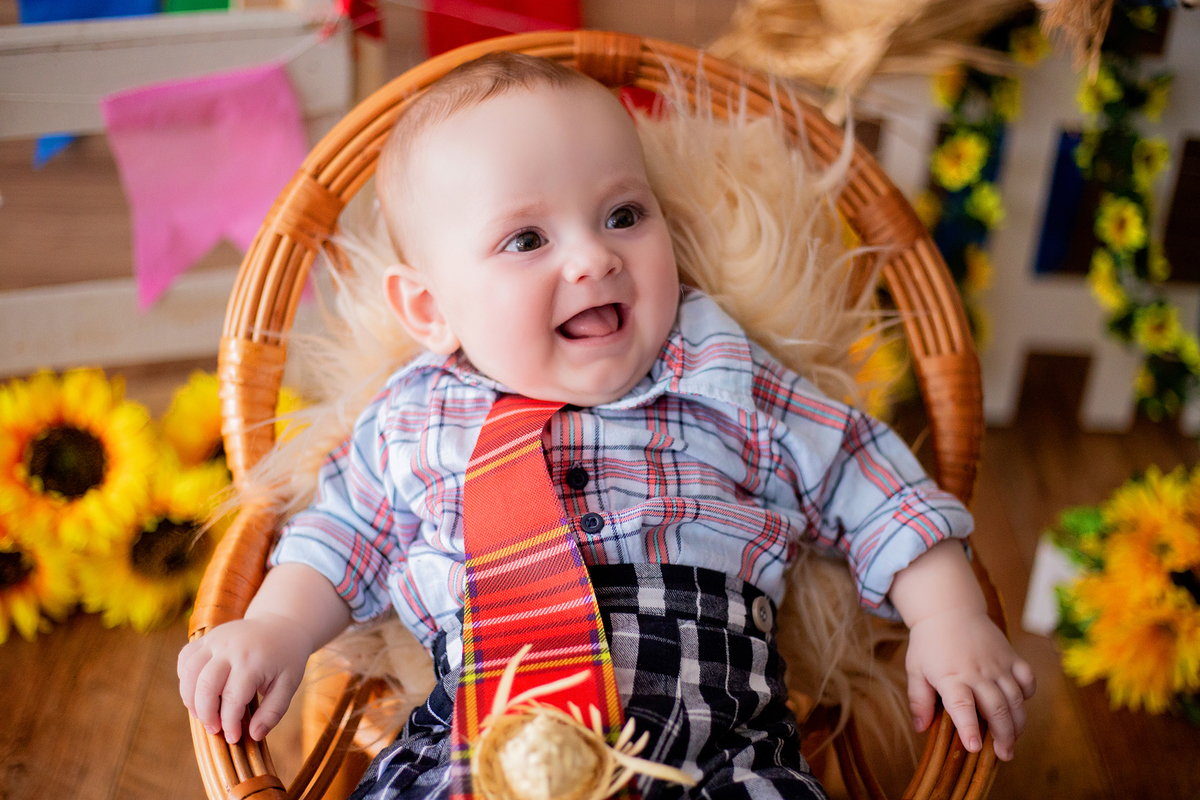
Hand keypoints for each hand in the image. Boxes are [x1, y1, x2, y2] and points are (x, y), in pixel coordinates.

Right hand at [177, 614, 311, 742]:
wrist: (282, 623)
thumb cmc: (286, 658)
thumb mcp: (289, 684)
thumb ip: (273, 712)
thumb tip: (253, 735)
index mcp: (253, 661)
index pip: (233, 699)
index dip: (230, 724)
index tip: (234, 738)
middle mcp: (230, 648)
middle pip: (205, 686)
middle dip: (206, 714)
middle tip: (215, 729)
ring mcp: (216, 639)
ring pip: (189, 672)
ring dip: (190, 699)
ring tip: (203, 714)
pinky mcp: (208, 637)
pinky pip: (185, 657)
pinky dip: (185, 678)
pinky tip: (197, 692)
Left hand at [905, 607, 1035, 760]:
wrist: (949, 609)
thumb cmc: (929, 642)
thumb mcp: (916, 668)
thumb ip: (919, 699)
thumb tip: (921, 728)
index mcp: (951, 676)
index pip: (962, 706)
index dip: (969, 728)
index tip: (974, 748)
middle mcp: (977, 672)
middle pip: (996, 708)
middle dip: (1003, 735)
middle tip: (1004, 755)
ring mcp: (997, 664)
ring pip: (1015, 699)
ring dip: (1017, 723)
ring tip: (1013, 742)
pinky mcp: (1011, 657)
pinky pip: (1027, 679)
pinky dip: (1028, 695)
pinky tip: (1020, 707)